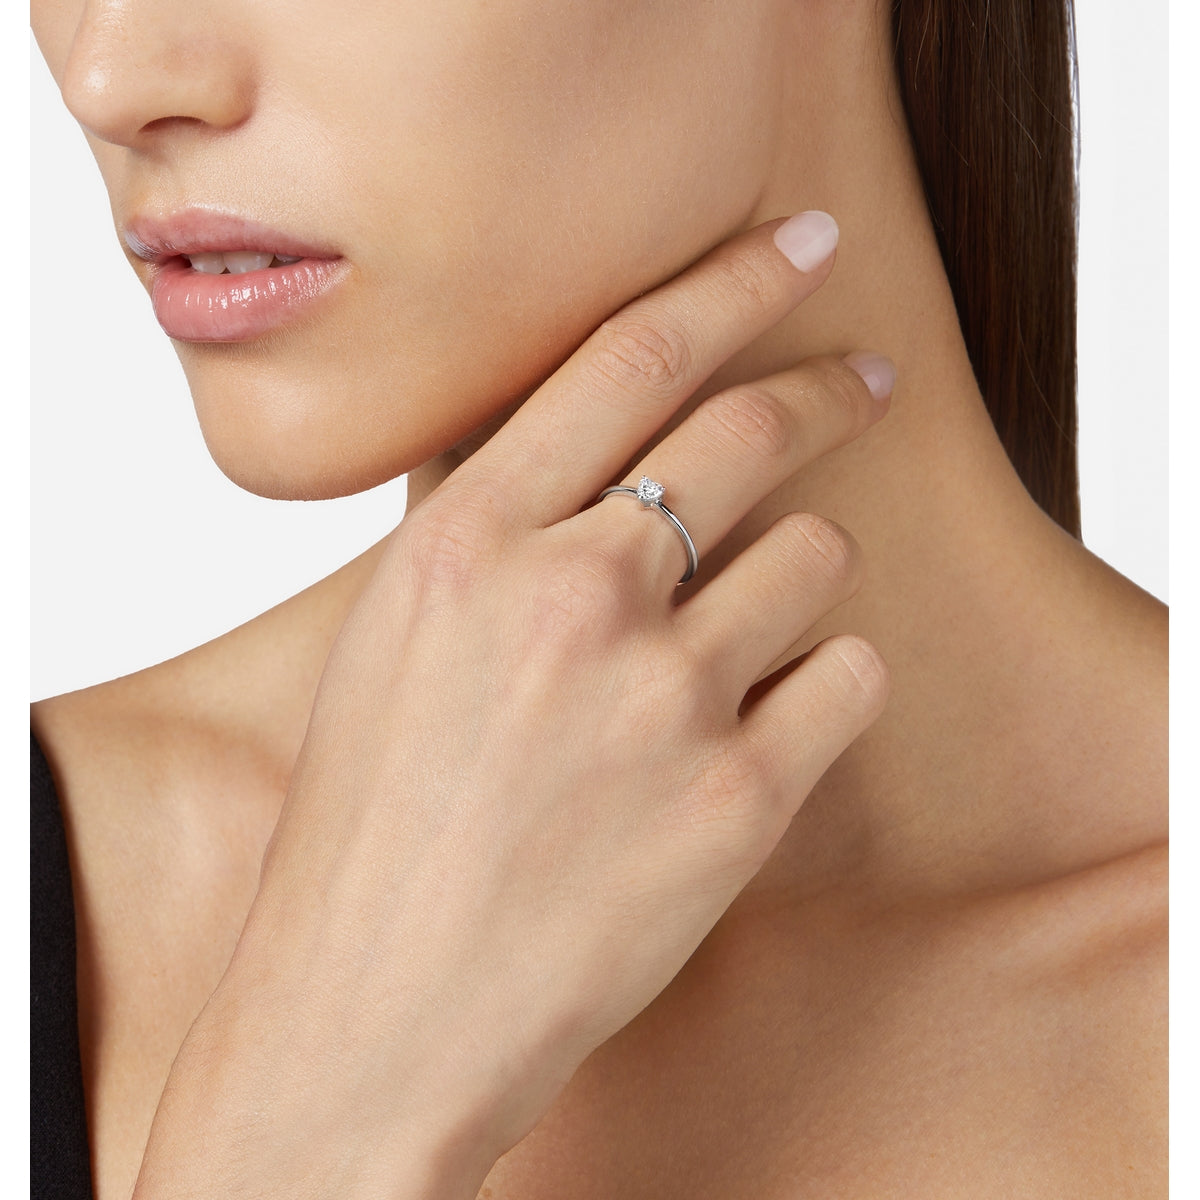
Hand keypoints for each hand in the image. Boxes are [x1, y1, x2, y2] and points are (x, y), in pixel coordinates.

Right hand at [134, 212, 892, 1199]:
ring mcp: (662, 698)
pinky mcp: (737, 799)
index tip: (796, 242)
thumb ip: (492, 524)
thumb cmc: (375, 824)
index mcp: (469, 544)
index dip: (728, 279)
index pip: (627, 356)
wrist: (382, 1011)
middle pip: (748, 431)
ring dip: (801, 570)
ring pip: (815, 555)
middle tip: (862, 378)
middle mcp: (570, 598)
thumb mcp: (396, 636)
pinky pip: (848, 676)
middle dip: (824, 388)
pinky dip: (827, 678)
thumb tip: (582, 432)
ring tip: (749, 627)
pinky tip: (767, 715)